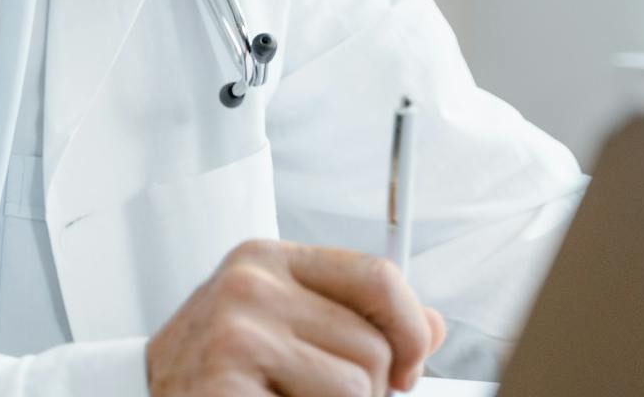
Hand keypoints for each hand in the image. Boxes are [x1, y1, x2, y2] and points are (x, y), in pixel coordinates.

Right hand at [146, 239, 447, 395]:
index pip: (377, 276)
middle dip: (370, 390)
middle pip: (375, 344)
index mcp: (266, 260)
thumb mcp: (280, 324)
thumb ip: (352, 317)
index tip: (407, 369)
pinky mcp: (228, 381)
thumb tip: (432, 325)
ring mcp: (238, 333)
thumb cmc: (211, 371)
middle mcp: (250, 285)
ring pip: (359, 387)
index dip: (410, 329)